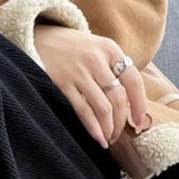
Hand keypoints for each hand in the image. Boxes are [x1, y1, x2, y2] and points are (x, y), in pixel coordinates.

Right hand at [34, 25, 146, 147]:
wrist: (40, 38)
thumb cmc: (71, 49)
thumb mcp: (96, 48)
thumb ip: (112, 68)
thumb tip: (128, 103)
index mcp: (110, 49)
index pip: (133, 81)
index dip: (139, 105)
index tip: (138, 123)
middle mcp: (97, 60)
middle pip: (118, 98)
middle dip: (120, 122)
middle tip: (117, 136)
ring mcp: (79, 73)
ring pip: (103, 107)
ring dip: (108, 128)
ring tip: (107, 139)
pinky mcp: (62, 84)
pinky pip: (83, 111)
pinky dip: (93, 128)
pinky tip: (97, 138)